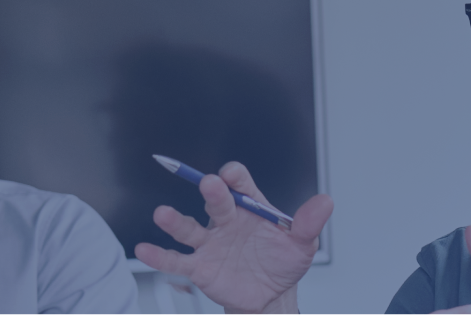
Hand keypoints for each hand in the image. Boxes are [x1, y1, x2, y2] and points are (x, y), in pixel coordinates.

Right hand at [135, 161, 333, 314]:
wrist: (270, 295)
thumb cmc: (283, 262)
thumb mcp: (302, 244)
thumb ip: (309, 223)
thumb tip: (325, 202)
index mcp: (250, 208)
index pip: (240, 184)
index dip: (235, 177)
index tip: (232, 175)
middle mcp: (226, 220)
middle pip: (216, 201)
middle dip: (212, 191)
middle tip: (210, 183)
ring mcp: (210, 243)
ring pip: (189, 228)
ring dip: (175, 220)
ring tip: (162, 213)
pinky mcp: (200, 267)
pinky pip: (177, 260)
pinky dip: (159, 255)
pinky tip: (145, 249)